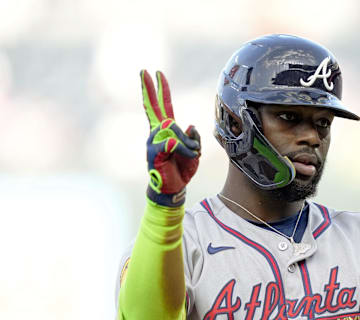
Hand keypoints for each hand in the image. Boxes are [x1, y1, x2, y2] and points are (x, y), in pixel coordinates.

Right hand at [140, 70, 200, 206]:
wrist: (174, 188)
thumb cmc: (183, 169)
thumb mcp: (195, 150)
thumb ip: (194, 137)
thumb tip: (190, 125)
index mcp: (168, 130)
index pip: (164, 106)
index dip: (162, 90)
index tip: (157, 73)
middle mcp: (158, 133)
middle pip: (154, 107)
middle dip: (149, 88)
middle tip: (143, 70)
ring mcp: (154, 141)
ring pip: (175, 129)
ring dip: (188, 144)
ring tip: (191, 155)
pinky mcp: (154, 151)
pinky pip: (173, 142)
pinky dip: (184, 148)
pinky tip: (187, 154)